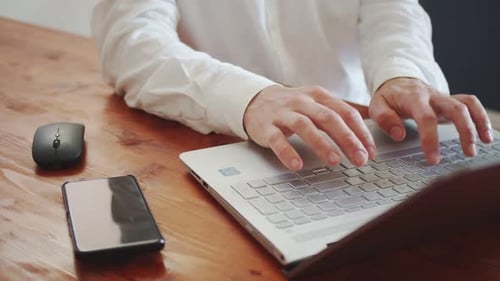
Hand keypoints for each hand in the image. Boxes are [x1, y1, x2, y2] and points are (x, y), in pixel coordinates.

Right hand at [243, 85, 375, 170]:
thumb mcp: (316, 103)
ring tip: (334, 161)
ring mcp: (283, 114)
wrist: (255, 100)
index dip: (360, 132)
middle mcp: (302, 102)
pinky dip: (287, 152)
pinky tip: (296, 165)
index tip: (370, 151)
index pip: (345, 112)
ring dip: (321, 144)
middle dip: (347, 139)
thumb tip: (367, 131)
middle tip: (360, 159)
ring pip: (304, 126)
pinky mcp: (266, 127)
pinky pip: (277, 139)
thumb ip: (337, 114)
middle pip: (328, 118)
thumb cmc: (292, 107)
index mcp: (318, 96)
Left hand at [369, 77, 493, 163]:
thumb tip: (399, 135)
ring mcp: (444, 98)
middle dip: (465, 131)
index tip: (433, 159)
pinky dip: (481, 117)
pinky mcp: (450, 101)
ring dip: (478, 123)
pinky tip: (485, 134)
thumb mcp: (377, 105)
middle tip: (468, 152)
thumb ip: (384, 119)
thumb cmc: (388, 97)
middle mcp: (432, 96)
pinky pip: (471, 105)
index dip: (431, 138)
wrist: (397, 81)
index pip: (426, 117)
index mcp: (413, 98)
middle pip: (456, 108)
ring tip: (483, 143)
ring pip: (468, 105)